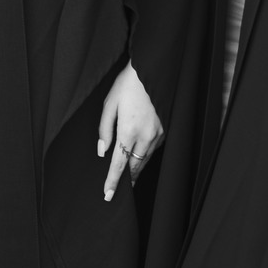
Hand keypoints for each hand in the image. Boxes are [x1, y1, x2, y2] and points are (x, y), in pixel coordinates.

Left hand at [97, 61, 163, 200]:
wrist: (150, 72)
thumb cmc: (126, 86)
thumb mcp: (108, 104)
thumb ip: (104, 129)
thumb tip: (103, 151)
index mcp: (128, 131)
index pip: (119, 164)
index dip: (113, 181)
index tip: (108, 195)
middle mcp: (146, 136)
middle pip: (135, 167)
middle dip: (127, 181)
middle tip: (117, 192)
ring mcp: (158, 135)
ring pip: (145, 160)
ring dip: (136, 170)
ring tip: (127, 180)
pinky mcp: (165, 131)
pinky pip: (153, 150)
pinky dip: (144, 157)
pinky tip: (138, 157)